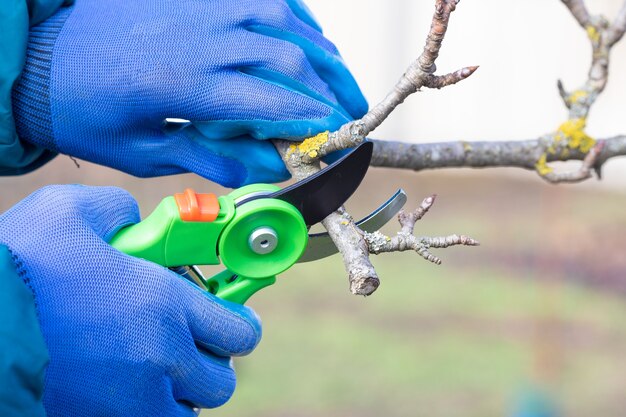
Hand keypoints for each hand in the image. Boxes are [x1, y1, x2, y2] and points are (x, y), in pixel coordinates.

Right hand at [0, 185, 261, 415]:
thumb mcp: (68, 213)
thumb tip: (133, 222)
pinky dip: (147, 410)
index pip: (240, 330)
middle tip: (184, 343)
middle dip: (208, 361)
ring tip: (150, 368)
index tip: (228, 316)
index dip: (236, 322)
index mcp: (160, 305)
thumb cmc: (17, 267)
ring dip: (178, 391)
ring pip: (187, 412)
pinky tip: (123, 387)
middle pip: (220, 381)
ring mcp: (129, 405)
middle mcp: (157, 361)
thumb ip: (118, 212)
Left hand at [12, 0, 367, 186]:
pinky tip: (312, 40)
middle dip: (329, 93)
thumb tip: (272, 165)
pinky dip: (297, 19)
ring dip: (323, 55)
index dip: (312, 122)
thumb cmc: (87, 111)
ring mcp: (202, 7)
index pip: (271, 101)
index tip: (337, 140)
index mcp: (183, 82)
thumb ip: (215, 156)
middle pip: (289, 60)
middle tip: (354, 119)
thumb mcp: (145, 152)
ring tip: (346, 84)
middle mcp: (201, 36)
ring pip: (285, 23)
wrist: (42, 59)